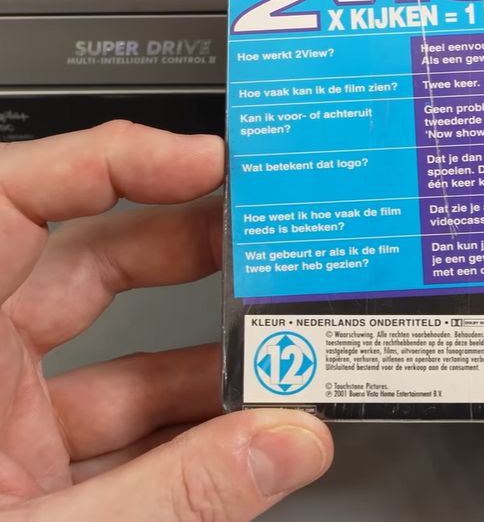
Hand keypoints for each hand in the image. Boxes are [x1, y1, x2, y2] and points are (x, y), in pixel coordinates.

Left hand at [0, 123, 332, 520]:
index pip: (15, 199)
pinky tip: (244, 432)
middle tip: (264, 246)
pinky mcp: (28, 468)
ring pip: (118, 348)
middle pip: (91, 262)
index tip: (206, 163)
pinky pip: (120, 420)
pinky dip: (185, 422)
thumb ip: (177, 493)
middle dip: (189, 247)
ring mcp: (2, 421)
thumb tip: (290, 441)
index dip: (116, 160)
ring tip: (277, 350)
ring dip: (203, 349)